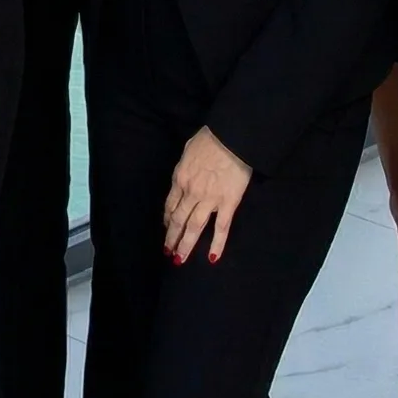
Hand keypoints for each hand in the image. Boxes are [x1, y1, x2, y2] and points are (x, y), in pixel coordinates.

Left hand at [163, 126, 251, 264]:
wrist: (231, 138)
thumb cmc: (210, 139)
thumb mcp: (188, 149)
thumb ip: (185, 166)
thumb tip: (185, 173)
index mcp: (180, 178)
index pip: (170, 204)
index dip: (167, 219)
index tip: (166, 228)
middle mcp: (190, 192)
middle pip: (178, 219)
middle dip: (172, 237)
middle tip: (168, 252)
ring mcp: (209, 200)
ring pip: (194, 227)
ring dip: (185, 244)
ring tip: (179, 259)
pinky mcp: (227, 203)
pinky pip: (221, 228)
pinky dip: (217, 244)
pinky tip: (212, 257)